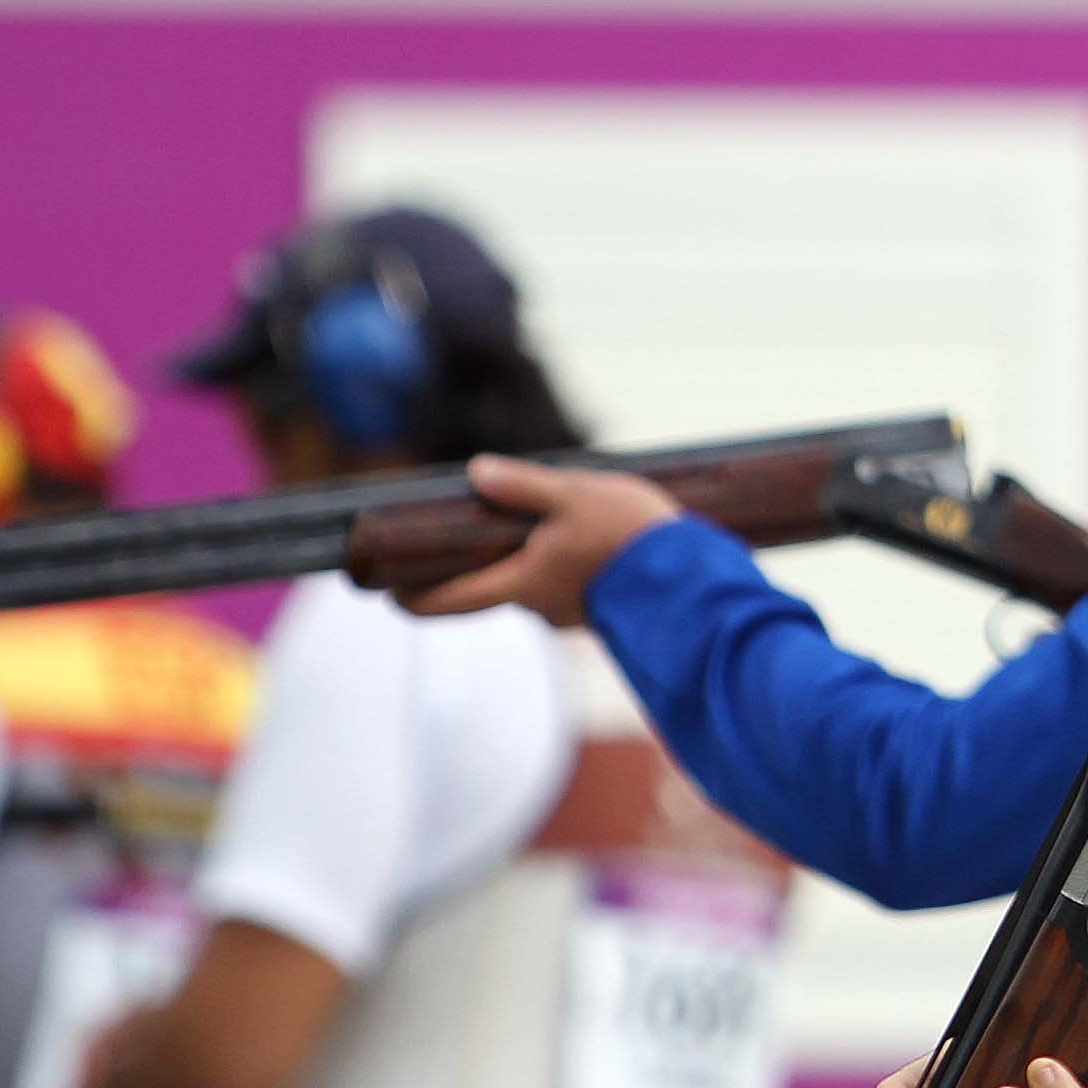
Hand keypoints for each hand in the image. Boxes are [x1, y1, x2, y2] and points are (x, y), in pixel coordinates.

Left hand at [394, 457, 680, 627]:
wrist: (696, 583)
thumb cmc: (631, 537)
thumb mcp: (574, 495)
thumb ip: (523, 487)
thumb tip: (478, 473)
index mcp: (524, 583)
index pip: (452, 599)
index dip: (416, 599)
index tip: (390, 595)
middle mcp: (542, 607)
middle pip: (500, 585)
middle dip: (492, 560)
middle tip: (488, 527)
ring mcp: (576, 614)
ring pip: (542, 582)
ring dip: (542, 555)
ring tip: (566, 516)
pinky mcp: (608, 610)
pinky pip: (576, 585)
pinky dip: (574, 563)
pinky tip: (599, 536)